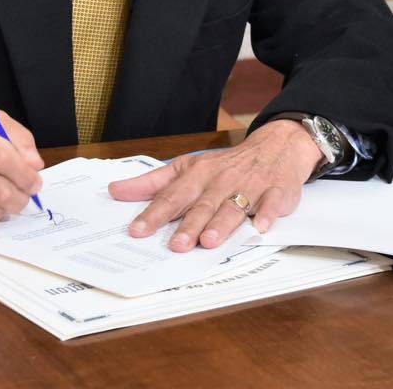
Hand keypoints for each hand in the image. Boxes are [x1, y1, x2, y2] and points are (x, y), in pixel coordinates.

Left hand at [108, 120, 321, 250]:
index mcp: (198, 175)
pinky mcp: (276, 192)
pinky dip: (267, 214)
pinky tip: (260, 227)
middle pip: (203, 204)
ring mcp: (250, 185)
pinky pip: (272, 203)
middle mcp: (221, 180)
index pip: (173, 196)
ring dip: (222, 223)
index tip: (138, 231)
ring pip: (234, 206)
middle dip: (190, 224)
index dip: (155, 214)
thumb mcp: (186, 168)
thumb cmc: (226, 165)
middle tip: (177, 245)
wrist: (275, 147)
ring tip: (209, 241)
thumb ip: (152, 183)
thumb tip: (116, 190)